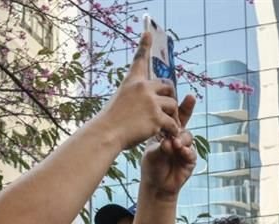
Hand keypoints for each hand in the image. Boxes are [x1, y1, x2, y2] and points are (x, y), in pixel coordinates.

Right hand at [100, 32, 180, 148]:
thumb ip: (135, 95)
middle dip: (171, 96)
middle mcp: (142, 88)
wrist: (106, 134)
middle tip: (169, 108)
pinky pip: (172, 122)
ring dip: (172, 116)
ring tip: (168, 126)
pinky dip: (172, 130)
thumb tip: (147, 97)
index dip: (144, 45)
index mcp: (132, 82)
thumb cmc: (110, 121)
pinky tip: (168, 135)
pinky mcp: (156, 117)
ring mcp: (150, 102)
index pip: (140, 60)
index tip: (148, 32)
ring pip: (172, 105)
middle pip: (167, 85)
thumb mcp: (120, 100)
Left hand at [140, 95, 196, 197]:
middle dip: (188, 108)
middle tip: (190, 98)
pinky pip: (191, 152)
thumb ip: (160, 144)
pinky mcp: (190, 160)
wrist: (156, 185)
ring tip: (174, 143)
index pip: (173, 115)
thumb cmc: (151, 165)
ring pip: (188, 136)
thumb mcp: (151, 152)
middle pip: (184, 120)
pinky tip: (180, 151)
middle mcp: (177, 136)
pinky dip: (186, 151)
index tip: (182, 92)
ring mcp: (185, 147)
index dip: (179, 104)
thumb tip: (167, 139)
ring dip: (181, 138)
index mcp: (166, 131)